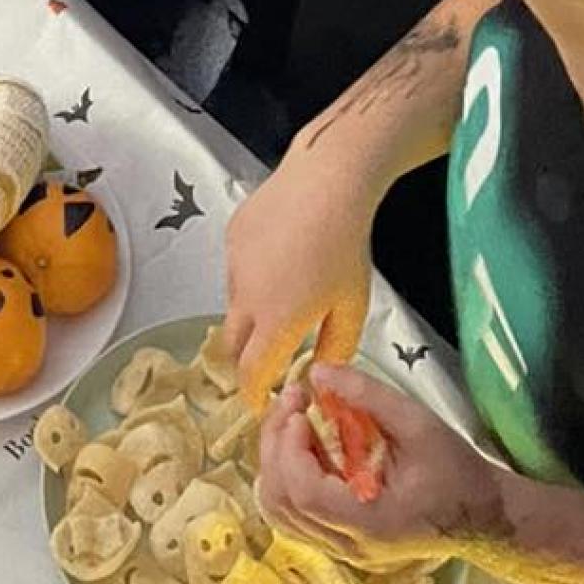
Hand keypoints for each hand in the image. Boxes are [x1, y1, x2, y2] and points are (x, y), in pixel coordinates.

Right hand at [223, 145, 378, 411]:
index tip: (262, 400)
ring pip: (234, 304)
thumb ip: (335, 348)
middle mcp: (245, 298)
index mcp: (276, 322)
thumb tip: (320, 371)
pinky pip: (236, 269)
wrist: (326, 182)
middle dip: (246, 360)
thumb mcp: (352, 307)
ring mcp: (233, 265)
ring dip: (252, 314)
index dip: (255, 393)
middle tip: (268, 358)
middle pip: (232, 346)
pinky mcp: (231, 237)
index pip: (252, 374)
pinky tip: (281, 256)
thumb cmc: (346, 247)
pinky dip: (252, 276)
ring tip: (286, 293)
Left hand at [259, 367, 505, 571]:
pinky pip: (294, 517)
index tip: (300, 408)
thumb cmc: (455, 470)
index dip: (289, 448)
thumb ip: (368, 395)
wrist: (482, 515)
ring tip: (293, 423)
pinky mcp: (342, 543)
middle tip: (291, 403)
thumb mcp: (419, 423)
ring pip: (280, 514)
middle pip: (281, 504)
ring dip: (276, 463)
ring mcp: (343, 550)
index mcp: (369, 521)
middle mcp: (349, 544)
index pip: (304, 493)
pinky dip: (286, 480)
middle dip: (274, 447)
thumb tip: (317, 371)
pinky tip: (304, 449)